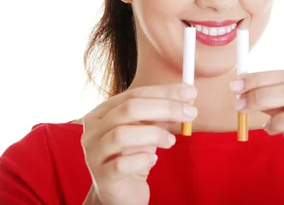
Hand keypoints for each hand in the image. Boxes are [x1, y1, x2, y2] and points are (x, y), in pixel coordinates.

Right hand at [81, 84, 197, 204]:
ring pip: (122, 135)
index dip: (163, 92)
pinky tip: (153, 160)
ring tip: (170, 141)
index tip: (190, 92)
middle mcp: (93, 130)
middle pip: (129, 110)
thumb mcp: (147, 128)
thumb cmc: (133, 154)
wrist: (121, 191)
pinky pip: (122, 164)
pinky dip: (142, 159)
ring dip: (153, 134)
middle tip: (190, 113)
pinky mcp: (102, 177)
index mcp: (102, 112)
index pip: (134, 94)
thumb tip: (186, 95)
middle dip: (164, 108)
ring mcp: (94, 153)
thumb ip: (161, 111)